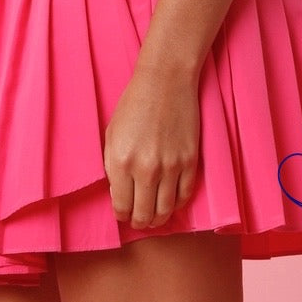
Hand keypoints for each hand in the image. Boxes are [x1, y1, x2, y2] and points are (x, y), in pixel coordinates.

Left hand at [103, 61, 200, 230]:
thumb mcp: (112, 133)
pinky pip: (185, 196)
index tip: (123, 212)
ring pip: (165, 211)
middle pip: (144, 215)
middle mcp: (145, 168)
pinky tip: (171, 201)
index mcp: (120, 161)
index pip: (121, 206)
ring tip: (154, 217)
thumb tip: (119, 194)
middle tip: (138, 220)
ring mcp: (170, 166)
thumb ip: (112, 166)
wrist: (165, 80)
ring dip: (158, 219)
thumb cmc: (134, 103)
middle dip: (139, 222)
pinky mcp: (190, 161)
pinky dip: (177, 204)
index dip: (121, 214)